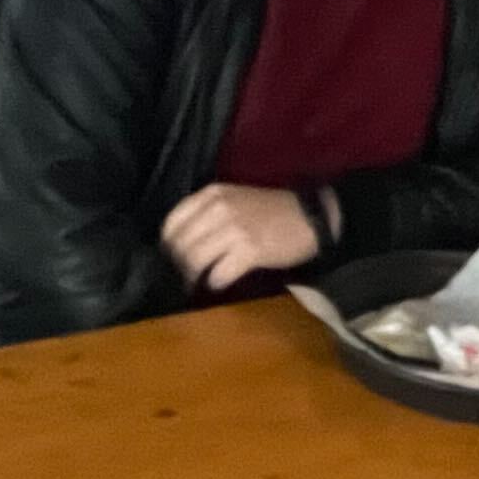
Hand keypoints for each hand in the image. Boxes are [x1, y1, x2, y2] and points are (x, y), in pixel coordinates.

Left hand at [160, 182, 321, 292]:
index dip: (167, 246)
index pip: (172, 223)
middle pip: (180, 245)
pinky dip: (215, 282)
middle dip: (178, 265)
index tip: (171, 259)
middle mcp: (219, 208)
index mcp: (212, 194)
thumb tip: (180, 243)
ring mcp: (234, 229)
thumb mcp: (234, 200)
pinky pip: (219, 274)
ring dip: (193, 277)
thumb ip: (207, 214)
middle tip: (183, 277)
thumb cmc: (271, 211)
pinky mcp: (250, 250)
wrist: (311, 217)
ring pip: (195, 260)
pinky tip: (220, 282)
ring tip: (197, 283)